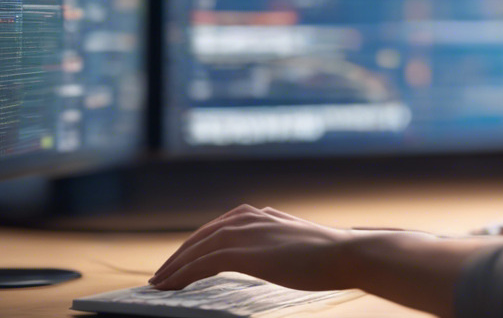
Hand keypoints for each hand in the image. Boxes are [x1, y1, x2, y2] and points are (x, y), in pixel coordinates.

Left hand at [149, 204, 361, 291]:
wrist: (345, 254)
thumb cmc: (327, 256)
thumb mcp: (295, 243)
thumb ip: (277, 241)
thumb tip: (273, 249)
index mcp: (260, 216)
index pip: (216, 230)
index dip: (194, 247)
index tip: (179, 263)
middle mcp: (249, 218)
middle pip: (201, 236)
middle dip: (178, 256)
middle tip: (160, 275)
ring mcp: (246, 232)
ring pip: (197, 248)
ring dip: (174, 266)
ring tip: (158, 283)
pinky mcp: (244, 251)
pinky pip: (203, 263)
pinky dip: (183, 273)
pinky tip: (171, 286)